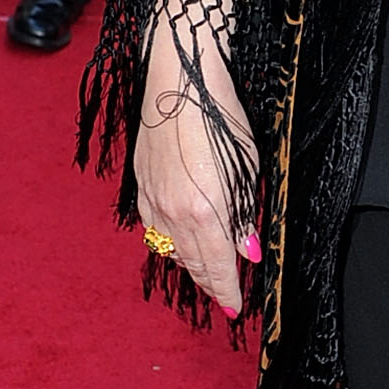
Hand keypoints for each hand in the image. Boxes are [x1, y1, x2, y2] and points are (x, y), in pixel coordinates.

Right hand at [132, 18, 250, 314]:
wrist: (178, 81)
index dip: (227, 291)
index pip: (217, 267)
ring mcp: (153, 201)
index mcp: (205, 213)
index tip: (235, 308)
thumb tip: (247, 250)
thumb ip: (243, 214)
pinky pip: (154, 229)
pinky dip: (169, 242)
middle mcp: (174, 214)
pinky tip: (180, 242)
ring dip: (190, 264)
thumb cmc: (219, 116)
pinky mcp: (141, 186)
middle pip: (193, 264)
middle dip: (210, 283)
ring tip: (206, 273)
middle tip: (223, 298)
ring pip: (171, 249)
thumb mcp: (246, 167)